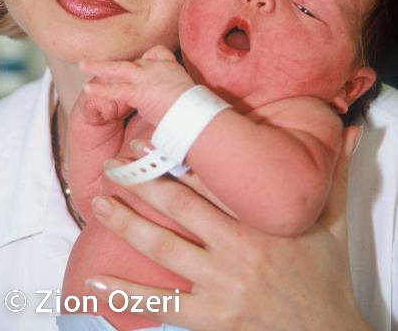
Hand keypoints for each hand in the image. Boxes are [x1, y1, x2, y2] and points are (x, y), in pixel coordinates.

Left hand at [81, 45, 193, 125]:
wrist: (196, 113)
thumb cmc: (196, 108)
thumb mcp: (191, 93)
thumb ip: (177, 92)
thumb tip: (176, 104)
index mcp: (171, 67)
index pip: (156, 54)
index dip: (148, 61)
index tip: (143, 67)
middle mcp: (159, 68)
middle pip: (135, 59)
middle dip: (118, 61)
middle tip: (100, 60)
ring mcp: (148, 77)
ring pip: (121, 68)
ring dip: (101, 67)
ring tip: (83, 65)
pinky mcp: (140, 91)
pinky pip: (117, 88)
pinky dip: (101, 88)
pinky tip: (88, 88)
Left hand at [85, 127, 372, 329]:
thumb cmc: (324, 275)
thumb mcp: (335, 223)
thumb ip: (336, 177)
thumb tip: (350, 133)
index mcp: (264, 221)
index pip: (213, 181)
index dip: (178, 158)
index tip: (150, 140)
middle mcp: (239, 250)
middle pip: (180, 208)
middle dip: (143, 183)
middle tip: (115, 164)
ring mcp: (221, 286)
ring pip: (164, 248)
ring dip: (126, 224)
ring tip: (99, 203)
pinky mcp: (210, 319)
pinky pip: (161, 304)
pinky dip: (126, 293)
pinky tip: (96, 284)